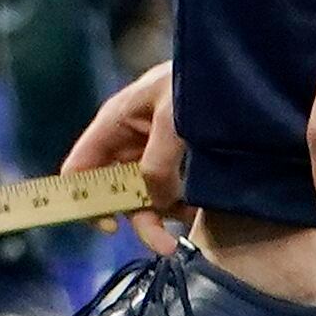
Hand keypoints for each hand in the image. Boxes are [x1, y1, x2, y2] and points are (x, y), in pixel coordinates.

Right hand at [65, 65, 186, 250]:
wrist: (236, 68)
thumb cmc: (196, 82)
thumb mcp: (173, 119)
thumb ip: (158, 162)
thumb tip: (154, 203)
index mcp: (115, 123)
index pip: (80, 168)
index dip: (85, 199)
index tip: (111, 226)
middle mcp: (128, 141)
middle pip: (117, 192)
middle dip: (140, 220)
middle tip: (168, 247)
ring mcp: (153, 151)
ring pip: (145, 197)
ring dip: (165, 216)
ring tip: (194, 220)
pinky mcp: (178, 160)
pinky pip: (171, 192)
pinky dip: (183, 206)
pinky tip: (203, 208)